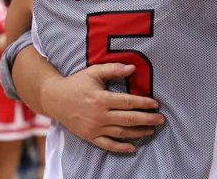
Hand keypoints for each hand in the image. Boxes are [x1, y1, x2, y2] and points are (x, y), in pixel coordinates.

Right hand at [40, 63, 164, 153]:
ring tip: (151, 130)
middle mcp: (99, 115)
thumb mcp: (94, 72)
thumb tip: (132, 68)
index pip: (128, 102)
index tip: (156, 104)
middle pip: (128, 119)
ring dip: (138, 133)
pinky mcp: (89, 136)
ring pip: (121, 133)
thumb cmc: (77, 83)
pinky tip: (133, 147)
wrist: (55, 99)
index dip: (144, 103)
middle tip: (161, 119)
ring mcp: (94, 128)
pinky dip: (120, 148)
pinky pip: (107, 145)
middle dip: (147, 119)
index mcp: (101, 98)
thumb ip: (113, 69)